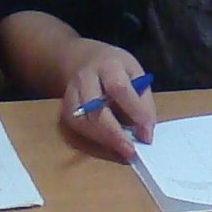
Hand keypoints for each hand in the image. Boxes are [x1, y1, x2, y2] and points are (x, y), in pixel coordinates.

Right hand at [58, 42, 156, 161]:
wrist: (85, 60)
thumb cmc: (117, 68)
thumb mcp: (136, 74)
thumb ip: (143, 101)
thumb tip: (146, 133)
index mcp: (109, 65)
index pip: (119, 88)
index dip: (134, 112)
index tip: (147, 134)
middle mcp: (86, 77)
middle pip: (95, 108)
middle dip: (114, 134)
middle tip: (130, 151)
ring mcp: (71, 92)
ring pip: (82, 121)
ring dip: (104, 139)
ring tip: (121, 148)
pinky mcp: (65, 107)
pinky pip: (78, 127)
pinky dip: (94, 138)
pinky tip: (108, 141)